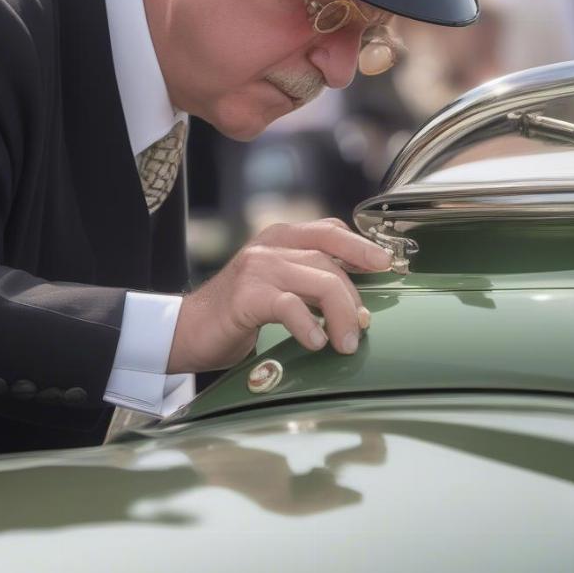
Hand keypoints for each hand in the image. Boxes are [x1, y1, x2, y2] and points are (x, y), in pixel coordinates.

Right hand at [167, 218, 392, 373]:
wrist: (186, 331)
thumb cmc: (236, 314)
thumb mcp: (276, 288)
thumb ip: (308, 282)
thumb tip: (359, 303)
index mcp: (278, 238)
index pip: (329, 230)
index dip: (361, 245)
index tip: (386, 265)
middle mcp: (268, 246)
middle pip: (329, 259)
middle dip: (354, 296)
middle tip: (362, 326)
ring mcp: (256, 268)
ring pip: (318, 280)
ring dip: (341, 314)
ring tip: (346, 342)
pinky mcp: (246, 295)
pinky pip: (290, 306)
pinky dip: (309, 325)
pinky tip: (316, 342)